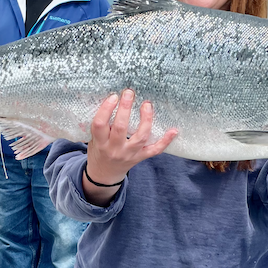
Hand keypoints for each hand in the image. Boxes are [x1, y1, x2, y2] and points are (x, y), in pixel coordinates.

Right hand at [84, 89, 176, 205]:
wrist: (104, 174)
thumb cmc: (98, 150)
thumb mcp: (93, 139)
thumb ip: (100, 125)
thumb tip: (109, 99)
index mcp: (100, 143)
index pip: (100, 125)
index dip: (106, 109)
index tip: (113, 96)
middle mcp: (114, 149)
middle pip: (120, 128)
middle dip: (125, 109)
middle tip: (129, 93)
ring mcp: (129, 154)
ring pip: (140, 137)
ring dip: (145, 120)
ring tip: (147, 105)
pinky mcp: (140, 158)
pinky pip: (155, 150)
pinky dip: (165, 141)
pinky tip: (174, 130)